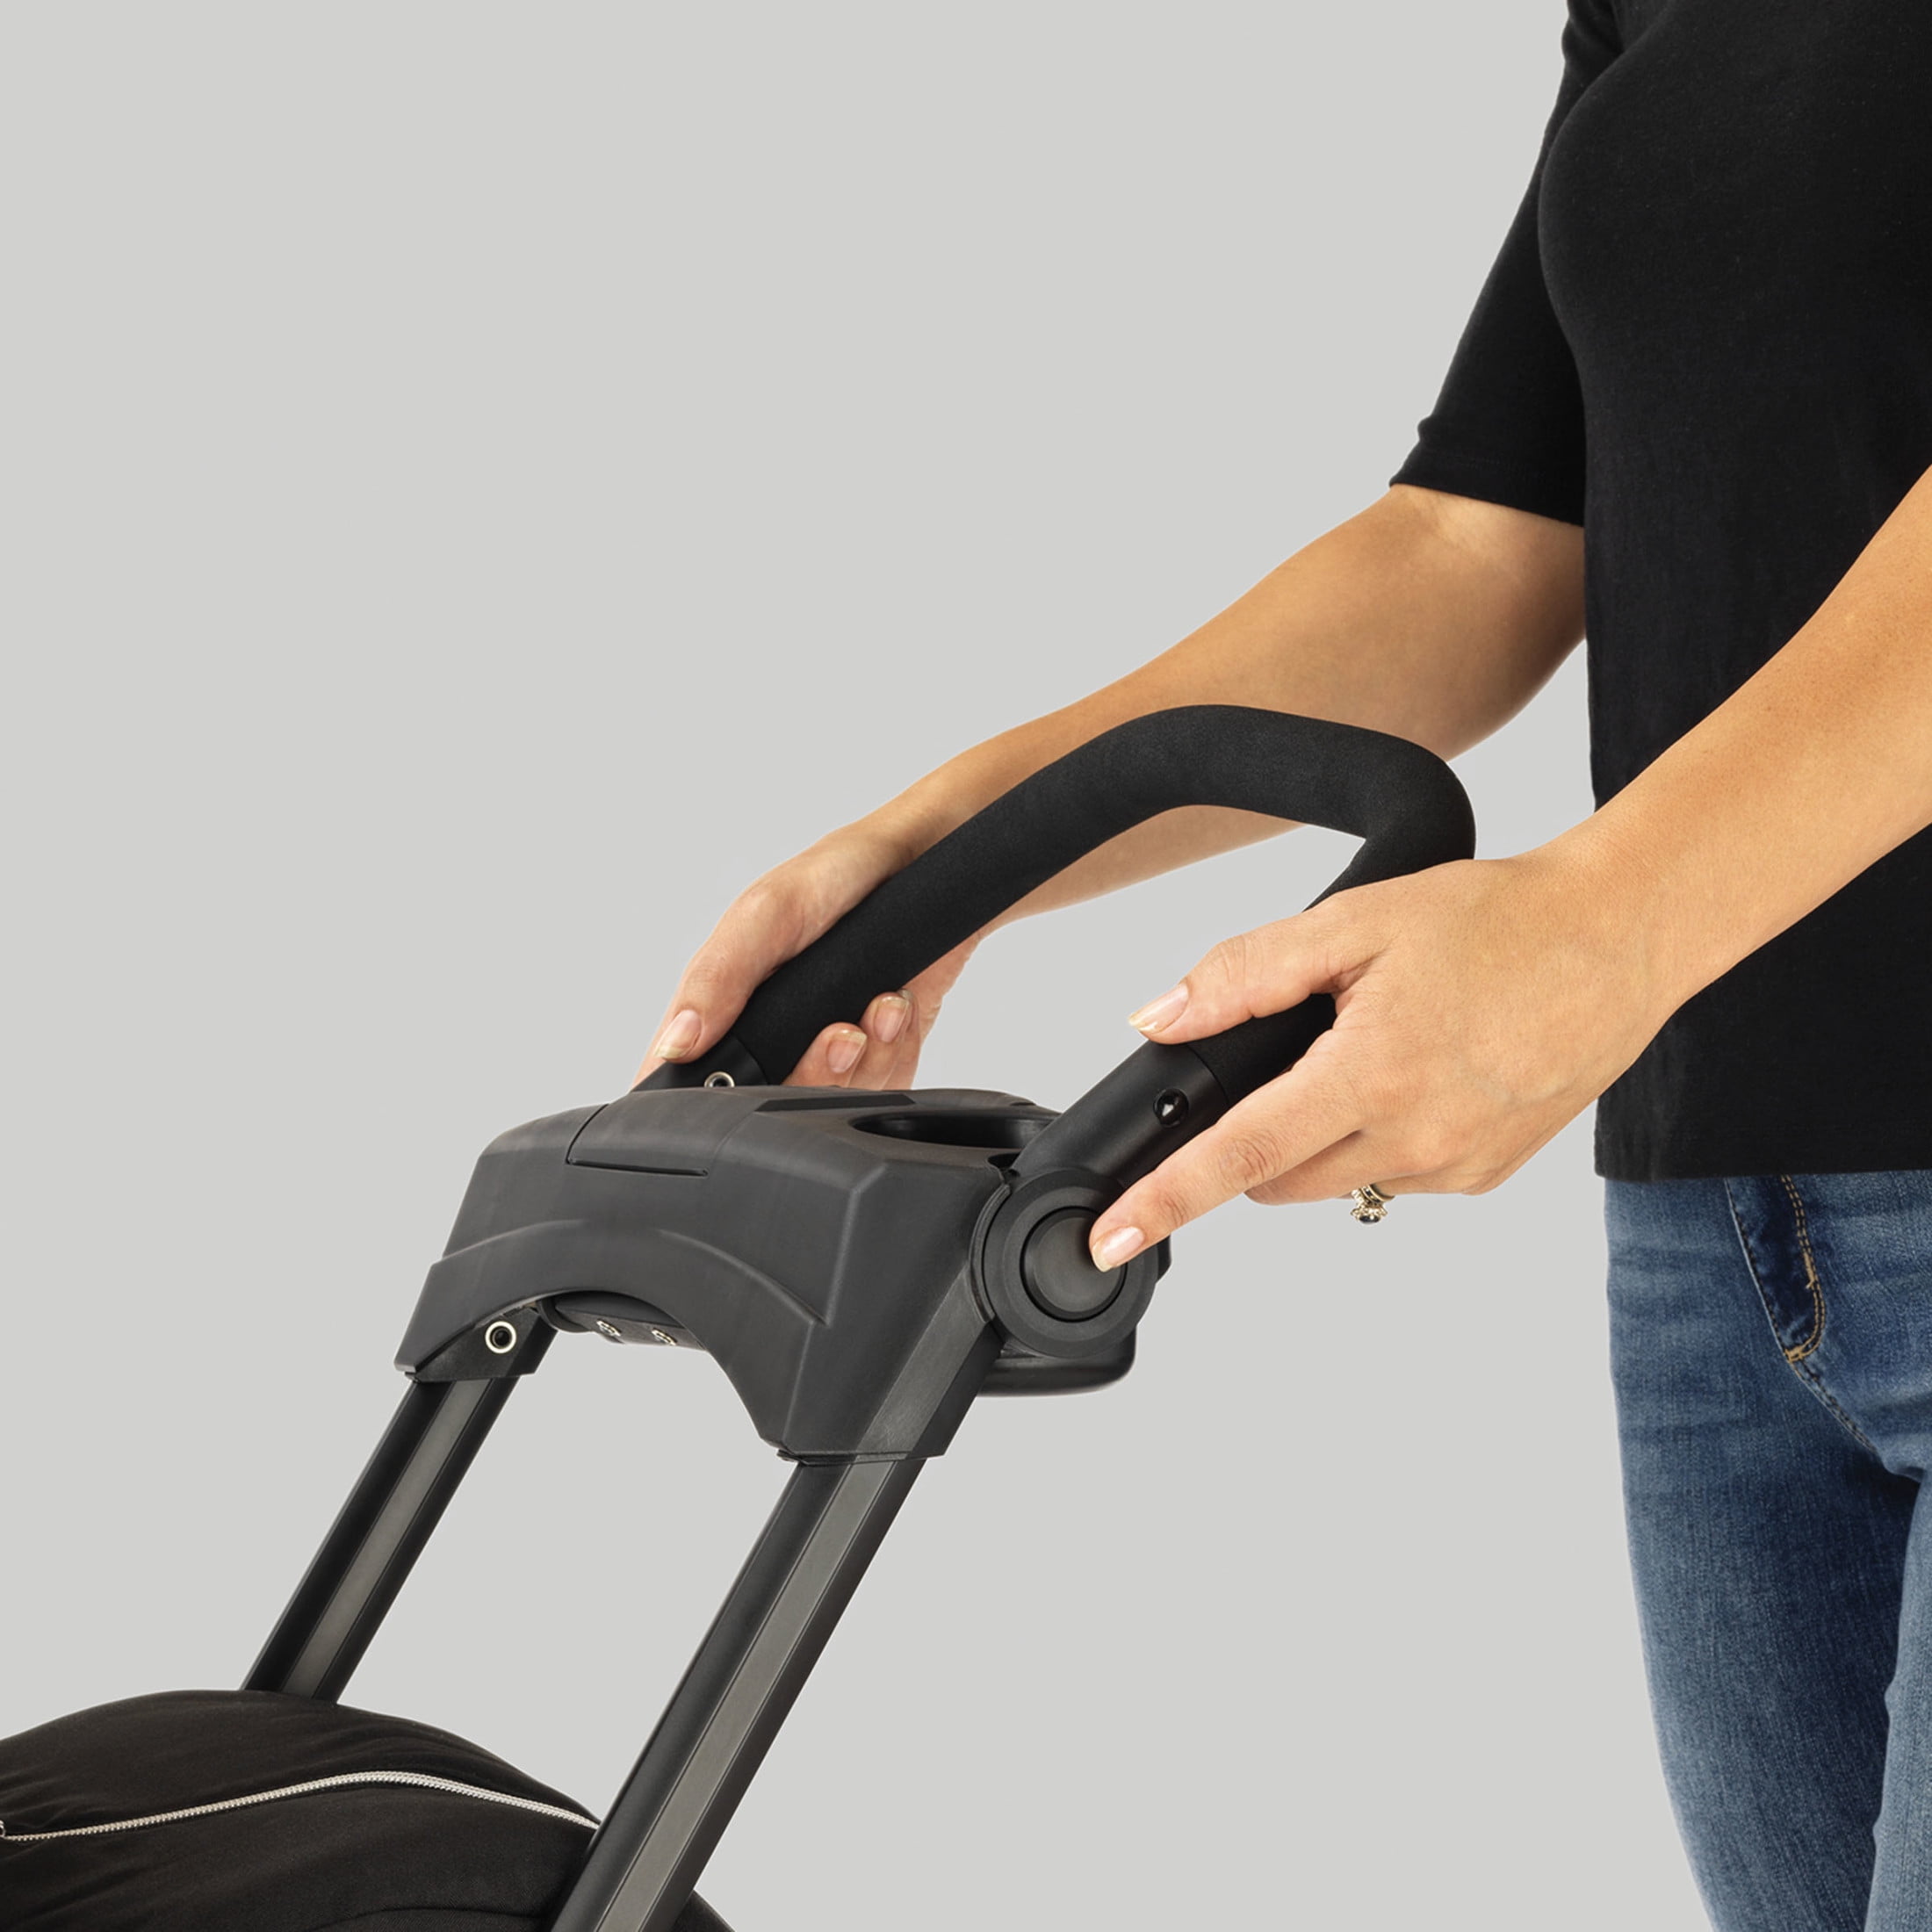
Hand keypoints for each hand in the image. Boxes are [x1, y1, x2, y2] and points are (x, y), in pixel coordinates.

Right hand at [635, 820, 977, 1088]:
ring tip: (883, 1002)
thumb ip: (718, 976)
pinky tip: (899, 1008)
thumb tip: (675, 1043)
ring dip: (870, 1055)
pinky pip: (881, 1088)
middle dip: (819, 1072)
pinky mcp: (873, 1058)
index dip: (721, 1099)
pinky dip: (897, 1050)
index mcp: (725, 1003)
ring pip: (834, 1100)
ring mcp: (823, 1049)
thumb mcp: (766, 914)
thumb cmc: (837, 875)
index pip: (698, 1082)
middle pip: (775, 1104)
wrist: (921, 863)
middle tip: (843, 1031)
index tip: (769, 1072)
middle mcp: (772, 1034)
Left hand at [1087, 848, 1669, 1266]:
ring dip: (1321, 1134)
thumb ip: (1247, 974)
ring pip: (1334, 1179)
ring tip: (1376, 1047)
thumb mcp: (1356, 922)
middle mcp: (1415, 1140)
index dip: (1164, 1200)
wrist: (1618, 939)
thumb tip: (1160, 1017)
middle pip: (1277, 1178)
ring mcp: (1455, 1167)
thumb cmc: (1498, 921)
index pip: (1237, 1158)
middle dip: (1255, 1137)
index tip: (1110, 1237)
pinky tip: (1421, 1070)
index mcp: (1371, 1078)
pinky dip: (1381, 1134)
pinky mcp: (1486, 1176)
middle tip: (1295, 1056)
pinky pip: (1395, 1173)